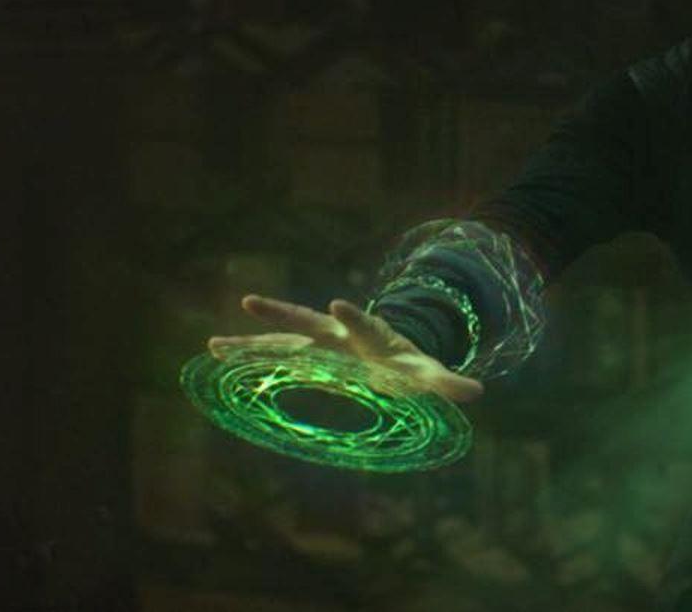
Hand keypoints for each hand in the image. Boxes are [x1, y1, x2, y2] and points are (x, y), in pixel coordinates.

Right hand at [207, 295, 484, 402]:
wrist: (390, 350)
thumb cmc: (409, 364)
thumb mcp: (430, 374)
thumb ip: (449, 382)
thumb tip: (478, 391)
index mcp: (372, 335)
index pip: (363, 323)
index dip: (353, 315)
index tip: (338, 303)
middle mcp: (339, 333)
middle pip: (308, 319)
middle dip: (281, 312)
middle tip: (250, 301)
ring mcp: (318, 342)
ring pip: (281, 337)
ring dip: (250, 339)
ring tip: (214, 342)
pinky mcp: (304, 354)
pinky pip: (272, 354)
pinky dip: (246, 354)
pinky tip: (216, 352)